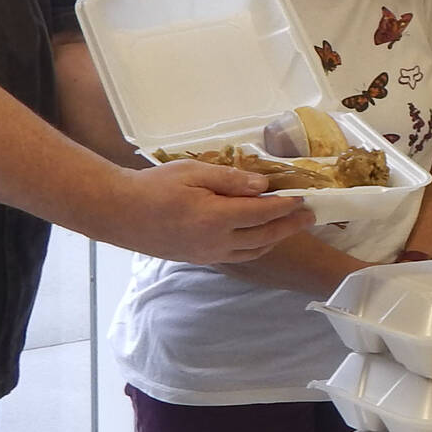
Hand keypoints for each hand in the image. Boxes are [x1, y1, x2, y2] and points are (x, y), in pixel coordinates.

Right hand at [97, 159, 314, 263]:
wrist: (120, 213)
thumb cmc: (154, 187)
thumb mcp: (192, 173)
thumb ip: (230, 180)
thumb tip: (263, 185)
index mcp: (216, 217)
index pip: (263, 212)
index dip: (286, 205)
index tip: (304, 196)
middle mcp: (216, 241)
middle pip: (265, 236)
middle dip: (290, 225)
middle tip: (310, 215)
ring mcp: (208, 254)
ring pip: (253, 250)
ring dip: (276, 239)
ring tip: (291, 227)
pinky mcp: (199, 259)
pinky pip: (238, 256)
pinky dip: (256, 247)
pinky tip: (261, 238)